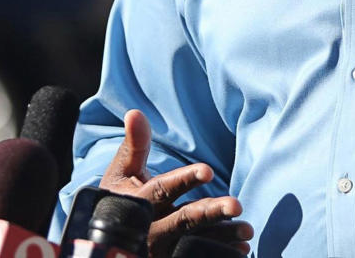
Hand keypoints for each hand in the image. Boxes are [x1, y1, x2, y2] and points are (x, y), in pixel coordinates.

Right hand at [100, 109, 251, 257]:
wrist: (107, 240)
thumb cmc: (120, 197)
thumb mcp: (122, 173)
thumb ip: (134, 145)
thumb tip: (134, 111)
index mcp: (137, 203)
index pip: (162, 190)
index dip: (184, 180)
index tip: (209, 170)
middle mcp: (150, 229)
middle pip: (183, 220)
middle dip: (210, 213)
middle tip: (237, 205)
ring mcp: (161, 249)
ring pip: (194, 242)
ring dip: (222, 236)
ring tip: (248, 230)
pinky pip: (196, 257)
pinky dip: (219, 253)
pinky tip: (242, 248)